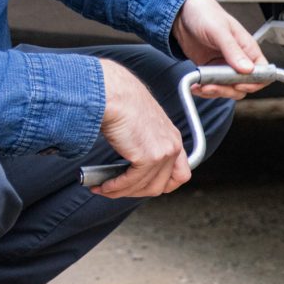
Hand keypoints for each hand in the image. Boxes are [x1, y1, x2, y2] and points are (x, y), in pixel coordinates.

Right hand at [92, 59, 190, 198]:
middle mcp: (172, 146)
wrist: (113, 91)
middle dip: (136, 192)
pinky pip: (132, 182)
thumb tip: (125, 165)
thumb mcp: (139, 124)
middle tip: (115, 189)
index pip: (179, 174)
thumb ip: (140, 144)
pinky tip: (103, 185)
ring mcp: (163, 152)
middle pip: (162, 185)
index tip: (141, 187)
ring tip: (103, 188)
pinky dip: (116, 187)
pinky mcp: (149, 157)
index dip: (161, 185)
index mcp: (172, 137)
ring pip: (146, 188)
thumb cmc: (119, 100)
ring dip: (122, 192)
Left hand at [172, 0, 269, 99]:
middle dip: (230, 89)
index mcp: (248, 49)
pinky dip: (205, 90)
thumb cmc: (205, 14)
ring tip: (203, 86)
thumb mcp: (219, 30)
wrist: (182, 13)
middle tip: (215, 85)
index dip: (254, 82)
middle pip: (245, 85)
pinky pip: (214, 86)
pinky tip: (197, 85)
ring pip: (229, 89)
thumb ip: (233, 50)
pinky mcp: (212, 70)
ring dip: (216, 91)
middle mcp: (239, 60)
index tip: (239, 84)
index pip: (262, 72)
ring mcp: (225, 66)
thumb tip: (248, 69)